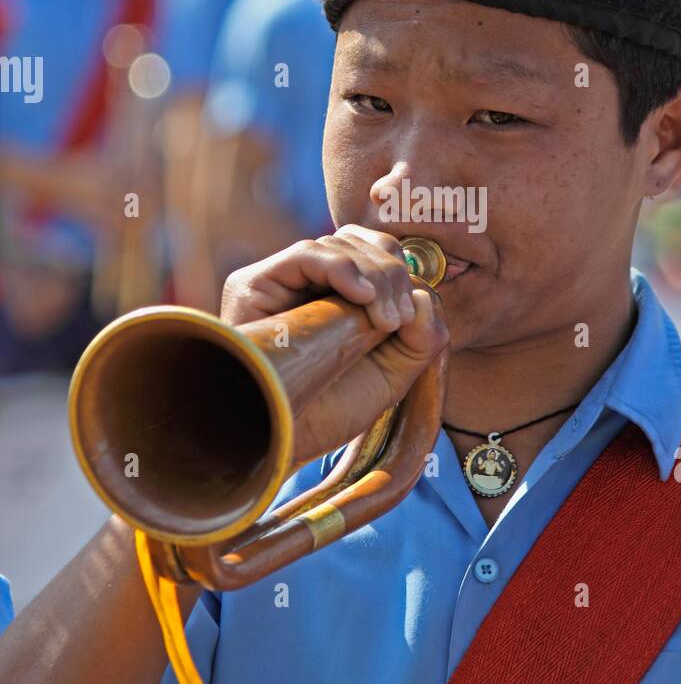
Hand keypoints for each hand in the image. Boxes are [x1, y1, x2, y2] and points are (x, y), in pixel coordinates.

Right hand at [220, 226, 448, 464]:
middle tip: (400, 320)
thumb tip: (425, 294)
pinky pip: (305, 254)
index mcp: (338, 297)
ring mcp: (279, 281)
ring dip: (375, 277)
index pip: (375, 253)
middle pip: (360, 243)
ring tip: (385, 322)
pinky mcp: (253, 283)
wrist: (284, 440)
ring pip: (338, 244)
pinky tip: (363, 296)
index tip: (413, 317)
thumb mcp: (392, 374)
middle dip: (393, 274)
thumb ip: (421, 337)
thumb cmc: (330, 413)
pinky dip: (343, 268)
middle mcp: (306, 283)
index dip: (401, 272)